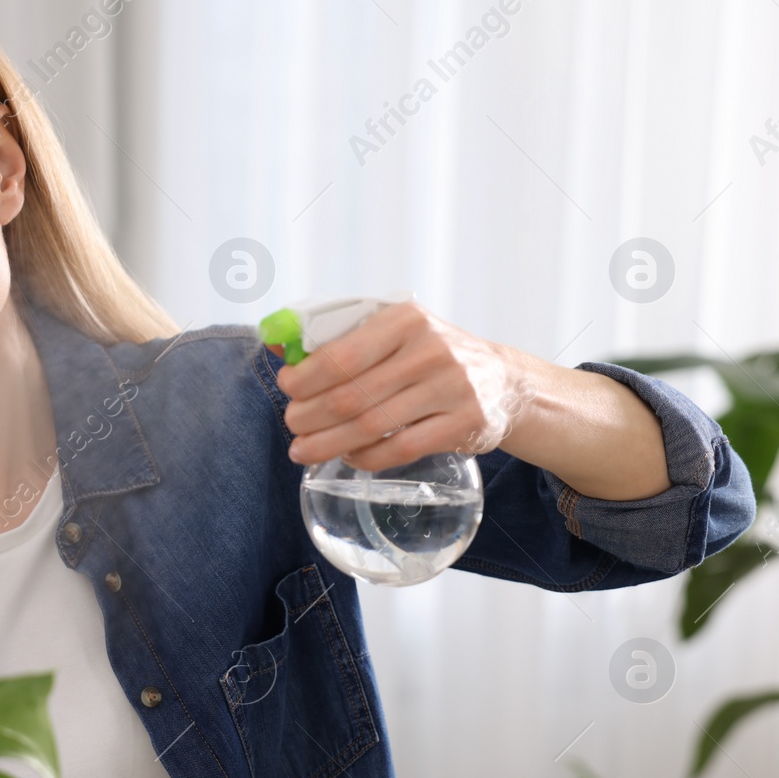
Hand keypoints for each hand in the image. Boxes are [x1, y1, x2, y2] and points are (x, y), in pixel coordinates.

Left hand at [275, 301, 528, 469]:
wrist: (501, 380)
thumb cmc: (429, 354)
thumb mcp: (393, 330)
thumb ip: (341, 336)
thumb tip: (277, 343)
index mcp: (404, 319)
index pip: (340, 355)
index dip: (304, 378)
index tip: (287, 388)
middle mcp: (430, 350)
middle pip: (350, 395)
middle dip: (309, 416)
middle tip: (292, 425)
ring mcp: (451, 388)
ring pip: (371, 426)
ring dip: (327, 444)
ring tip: (302, 451)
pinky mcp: (465, 423)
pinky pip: (401, 448)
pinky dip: (367, 457)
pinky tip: (349, 457)